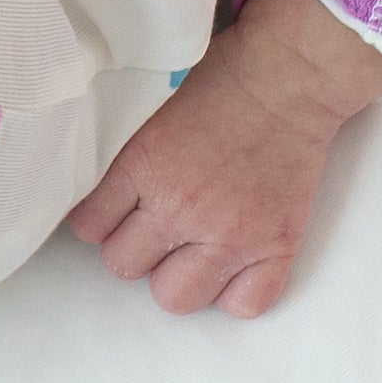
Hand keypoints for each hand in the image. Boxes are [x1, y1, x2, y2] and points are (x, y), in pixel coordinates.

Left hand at [65, 0, 381, 315]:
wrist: (292, 77)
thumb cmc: (224, 83)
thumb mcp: (153, 111)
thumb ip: (125, 160)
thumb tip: (98, 196)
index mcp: (145, 166)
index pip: (89, 228)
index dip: (99, 220)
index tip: (113, 212)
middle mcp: (182, 207)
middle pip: (123, 266)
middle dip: (134, 247)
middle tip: (156, 225)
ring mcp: (231, 233)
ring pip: (174, 297)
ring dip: (177, 276)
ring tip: (192, 248)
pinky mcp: (277, 245)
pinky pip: (243, 305)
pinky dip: (236, 291)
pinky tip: (233, 262)